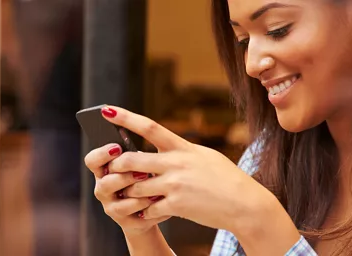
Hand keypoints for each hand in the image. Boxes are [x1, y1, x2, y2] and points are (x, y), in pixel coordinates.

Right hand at [84, 142, 169, 235]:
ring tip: (154, 189)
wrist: (152, 208)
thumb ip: (135, 154)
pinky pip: (132, 214)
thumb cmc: (145, 178)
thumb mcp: (141, 163)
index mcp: (105, 169)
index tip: (117, 148)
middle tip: (143, 173)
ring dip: (136, 193)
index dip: (102, 154)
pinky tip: (159, 201)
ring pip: (118, 201)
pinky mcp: (122, 220)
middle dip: (124, 177)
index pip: (92, 160)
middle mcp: (103, 187)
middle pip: (105, 182)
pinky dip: (146, 207)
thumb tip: (137, 144)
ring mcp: (110, 205)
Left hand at [99, 106, 283, 232]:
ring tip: (128, 196)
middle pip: (132, 159)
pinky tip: (146, 214)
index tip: (106, 111)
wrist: (245, 204)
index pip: (150, 127)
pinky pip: (149, 210)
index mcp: (183, 147)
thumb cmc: (225, 180)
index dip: (126, 118)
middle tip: (110, 169)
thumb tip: (162, 147)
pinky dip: (144, 213)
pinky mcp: (177, 205)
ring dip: (129, 193)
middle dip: (116, 165)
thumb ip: (181, 152)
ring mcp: (176, 184)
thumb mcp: (204, 157)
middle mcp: (176, 163)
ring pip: (136, 187)